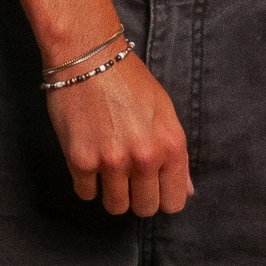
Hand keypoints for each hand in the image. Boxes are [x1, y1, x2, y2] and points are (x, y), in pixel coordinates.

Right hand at [46, 47, 191, 215]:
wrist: (87, 56)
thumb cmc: (128, 80)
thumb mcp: (164, 111)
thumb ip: (175, 155)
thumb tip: (185, 191)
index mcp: (171, 146)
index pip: (174, 201)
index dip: (162, 196)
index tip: (152, 188)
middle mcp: (144, 158)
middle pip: (145, 209)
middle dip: (137, 198)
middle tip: (128, 178)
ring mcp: (111, 162)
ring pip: (115, 207)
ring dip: (111, 193)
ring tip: (107, 168)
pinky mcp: (80, 161)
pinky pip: (86, 194)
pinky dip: (87, 182)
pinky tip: (89, 159)